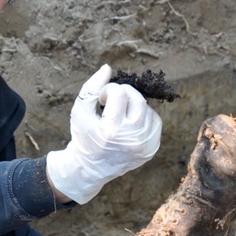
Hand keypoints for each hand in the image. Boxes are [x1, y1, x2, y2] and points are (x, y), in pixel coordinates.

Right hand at [46, 64, 161, 203]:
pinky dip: (144, 117)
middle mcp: (132, 140)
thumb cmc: (84, 136)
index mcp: (112, 131)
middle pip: (138, 99)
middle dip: (125, 93)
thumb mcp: (80, 111)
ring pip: (148, 109)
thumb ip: (92, 87)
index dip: (108, 90)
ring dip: (134, 105)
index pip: (119, 93)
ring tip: (120, 113)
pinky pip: (155, 122)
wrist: (91, 168)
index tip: (102, 99)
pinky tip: (130, 123)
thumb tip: (108, 67)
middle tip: (113, 100)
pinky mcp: (151, 149)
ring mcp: (144, 146)